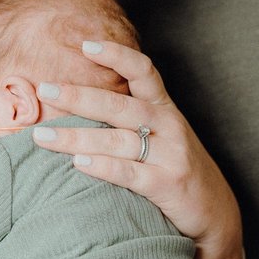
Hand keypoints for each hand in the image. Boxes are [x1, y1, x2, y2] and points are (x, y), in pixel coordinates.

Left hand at [34, 41, 242, 258]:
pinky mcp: (168, 185)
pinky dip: (102, 167)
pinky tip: (78, 163)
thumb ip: (129, 118)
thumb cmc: (175, 168)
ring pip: (117, 140)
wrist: (215, 213)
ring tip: (43, 136)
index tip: (85, 45)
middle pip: (119, 106)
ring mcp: (170, 155)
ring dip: (76, 137)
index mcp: (164, 108)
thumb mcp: (160, 135)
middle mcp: (168, 126)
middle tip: (45, 89)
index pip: (143, 71)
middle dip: (78, 96)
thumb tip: (77, 101)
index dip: (117, 55)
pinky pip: (129, 173)